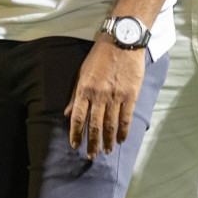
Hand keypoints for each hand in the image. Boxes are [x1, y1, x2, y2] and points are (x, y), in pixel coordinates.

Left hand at [64, 39, 145, 159]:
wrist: (122, 42)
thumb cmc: (99, 56)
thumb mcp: (82, 72)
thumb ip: (75, 94)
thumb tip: (67, 113)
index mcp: (85, 89)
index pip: (78, 117)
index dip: (76, 133)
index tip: (75, 145)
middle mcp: (99, 95)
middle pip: (94, 125)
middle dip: (92, 143)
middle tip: (91, 156)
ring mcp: (116, 96)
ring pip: (110, 125)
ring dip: (107, 141)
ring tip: (106, 152)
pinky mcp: (130, 95)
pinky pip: (126, 118)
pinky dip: (123, 132)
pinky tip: (121, 140)